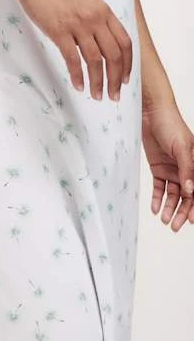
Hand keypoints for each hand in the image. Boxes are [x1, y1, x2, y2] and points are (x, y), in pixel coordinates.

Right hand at [9, 0, 132, 100]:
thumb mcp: (86, 0)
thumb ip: (96, 19)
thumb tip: (98, 41)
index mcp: (104, 11)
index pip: (125, 42)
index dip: (127, 64)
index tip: (124, 79)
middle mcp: (96, 19)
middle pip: (114, 54)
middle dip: (115, 79)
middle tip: (113, 95)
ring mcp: (78, 25)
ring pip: (96, 60)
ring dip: (98, 81)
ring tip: (97, 96)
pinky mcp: (59, 31)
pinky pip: (73, 59)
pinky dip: (78, 75)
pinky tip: (79, 86)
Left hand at [141, 98, 193, 230]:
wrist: (151, 113)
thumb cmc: (171, 125)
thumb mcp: (182, 147)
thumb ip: (187, 169)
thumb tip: (191, 191)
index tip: (191, 220)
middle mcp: (187, 169)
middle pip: (187, 196)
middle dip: (182, 212)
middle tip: (175, 226)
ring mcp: (173, 169)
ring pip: (173, 194)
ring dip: (170, 208)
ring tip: (165, 221)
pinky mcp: (158, 168)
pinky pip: (160, 187)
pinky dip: (158, 199)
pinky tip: (156, 209)